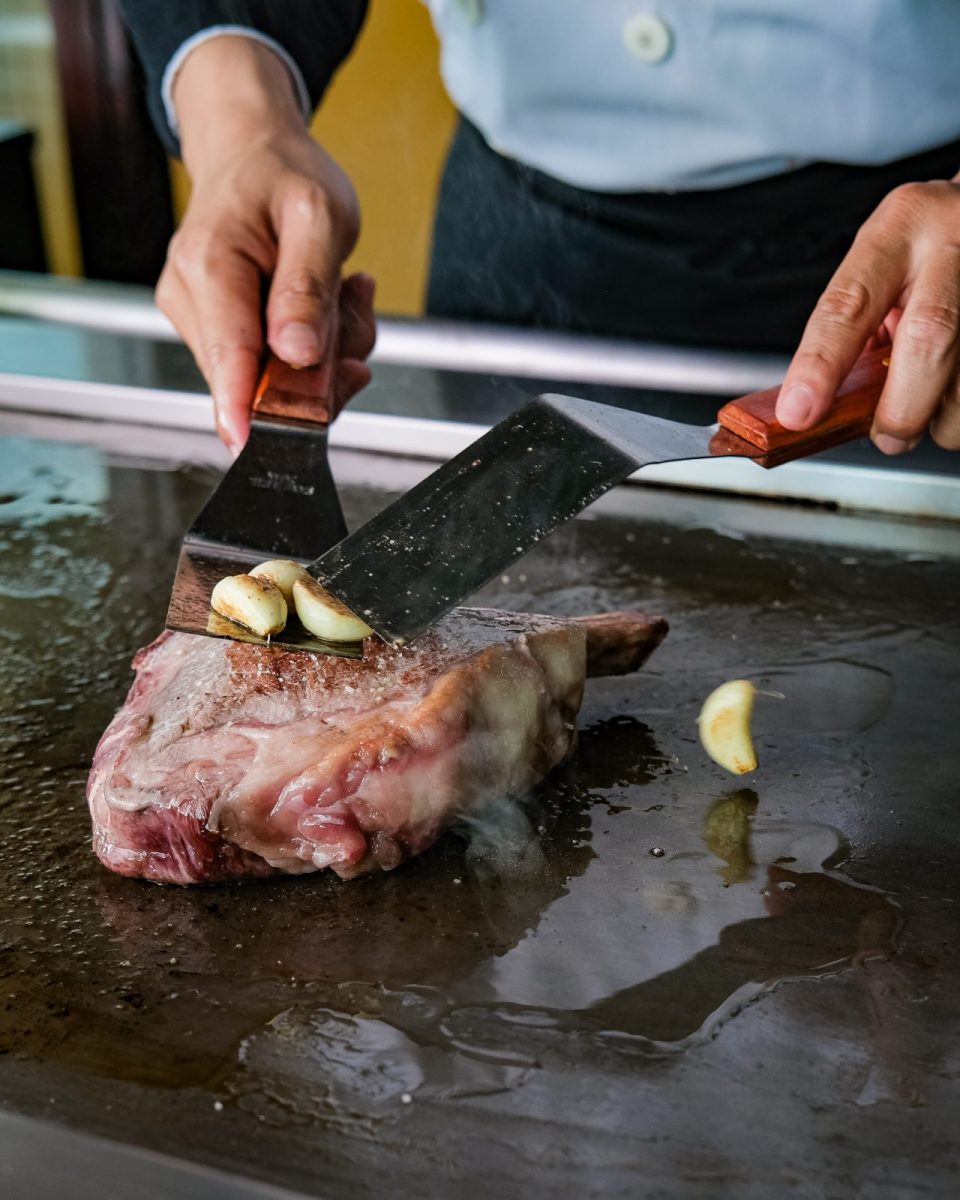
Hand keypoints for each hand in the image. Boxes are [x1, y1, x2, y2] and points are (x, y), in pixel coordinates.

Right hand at [157, 36, 375, 452]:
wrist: (252, 151)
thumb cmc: (284, 174)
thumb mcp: (319, 215)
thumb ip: (308, 288)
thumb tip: (296, 355)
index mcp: (210, 264)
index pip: (228, 354)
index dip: (246, 408)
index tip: (260, 444)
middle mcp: (191, 297)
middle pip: (255, 379)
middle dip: (319, 368)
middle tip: (353, 314)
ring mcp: (198, 319)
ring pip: (271, 379)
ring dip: (323, 353)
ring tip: (341, 293)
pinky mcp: (215, 332)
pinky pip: (273, 367)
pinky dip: (312, 347)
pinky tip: (325, 305)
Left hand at [776, 179, 959, 453]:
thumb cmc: (931, 242)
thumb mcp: (885, 262)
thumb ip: (858, 325)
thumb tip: (823, 404)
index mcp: (899, 228)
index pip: (849, 303)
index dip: (820, 365)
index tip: (798, 411)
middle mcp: (953, 241)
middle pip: (929, 337)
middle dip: (902, 406)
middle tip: (888, 435)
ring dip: (945, 417)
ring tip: (931, 411)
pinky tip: (953, 396)